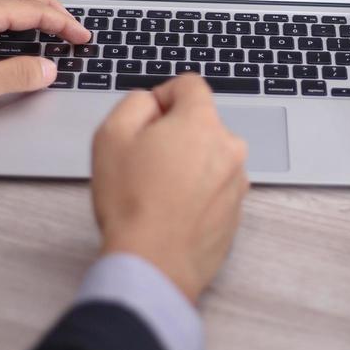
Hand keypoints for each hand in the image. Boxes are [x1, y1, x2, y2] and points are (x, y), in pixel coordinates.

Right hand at [92, 74, 249, 303]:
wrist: (153, 263)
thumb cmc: (130, 201)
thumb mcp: (112, 135)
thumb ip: (135, 102)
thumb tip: (151, 102)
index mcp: (202, 123)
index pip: (190, 85)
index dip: (163, 96)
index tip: (148, 120)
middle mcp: (230, 148)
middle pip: (201, 123)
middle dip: (175, 134)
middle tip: (145, 161)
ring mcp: (238, 182)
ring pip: (209, 157)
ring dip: (187, 164)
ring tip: (158, 192)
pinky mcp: (236, 212)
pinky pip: (214, 188)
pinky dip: (196, 193)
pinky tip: (172, 212)